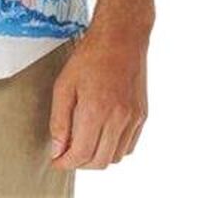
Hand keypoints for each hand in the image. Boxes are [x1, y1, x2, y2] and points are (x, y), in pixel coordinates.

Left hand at [47, 26, 148, 169]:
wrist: (121, 36)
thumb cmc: (90, 56)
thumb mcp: (64, 84)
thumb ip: (59, 120)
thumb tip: (57, 149)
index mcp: (96, 110)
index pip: (81, 154)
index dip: (66, 162)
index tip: (56, 161)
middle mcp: (118, 118)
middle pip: (99, 161)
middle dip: (80, 163)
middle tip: (67, 154)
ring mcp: (133, 118)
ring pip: (115, 157)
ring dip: (98, 157)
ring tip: (83, 143)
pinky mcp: (142, 115)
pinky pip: (128, 146)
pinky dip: (114, 149)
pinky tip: (102, 135)